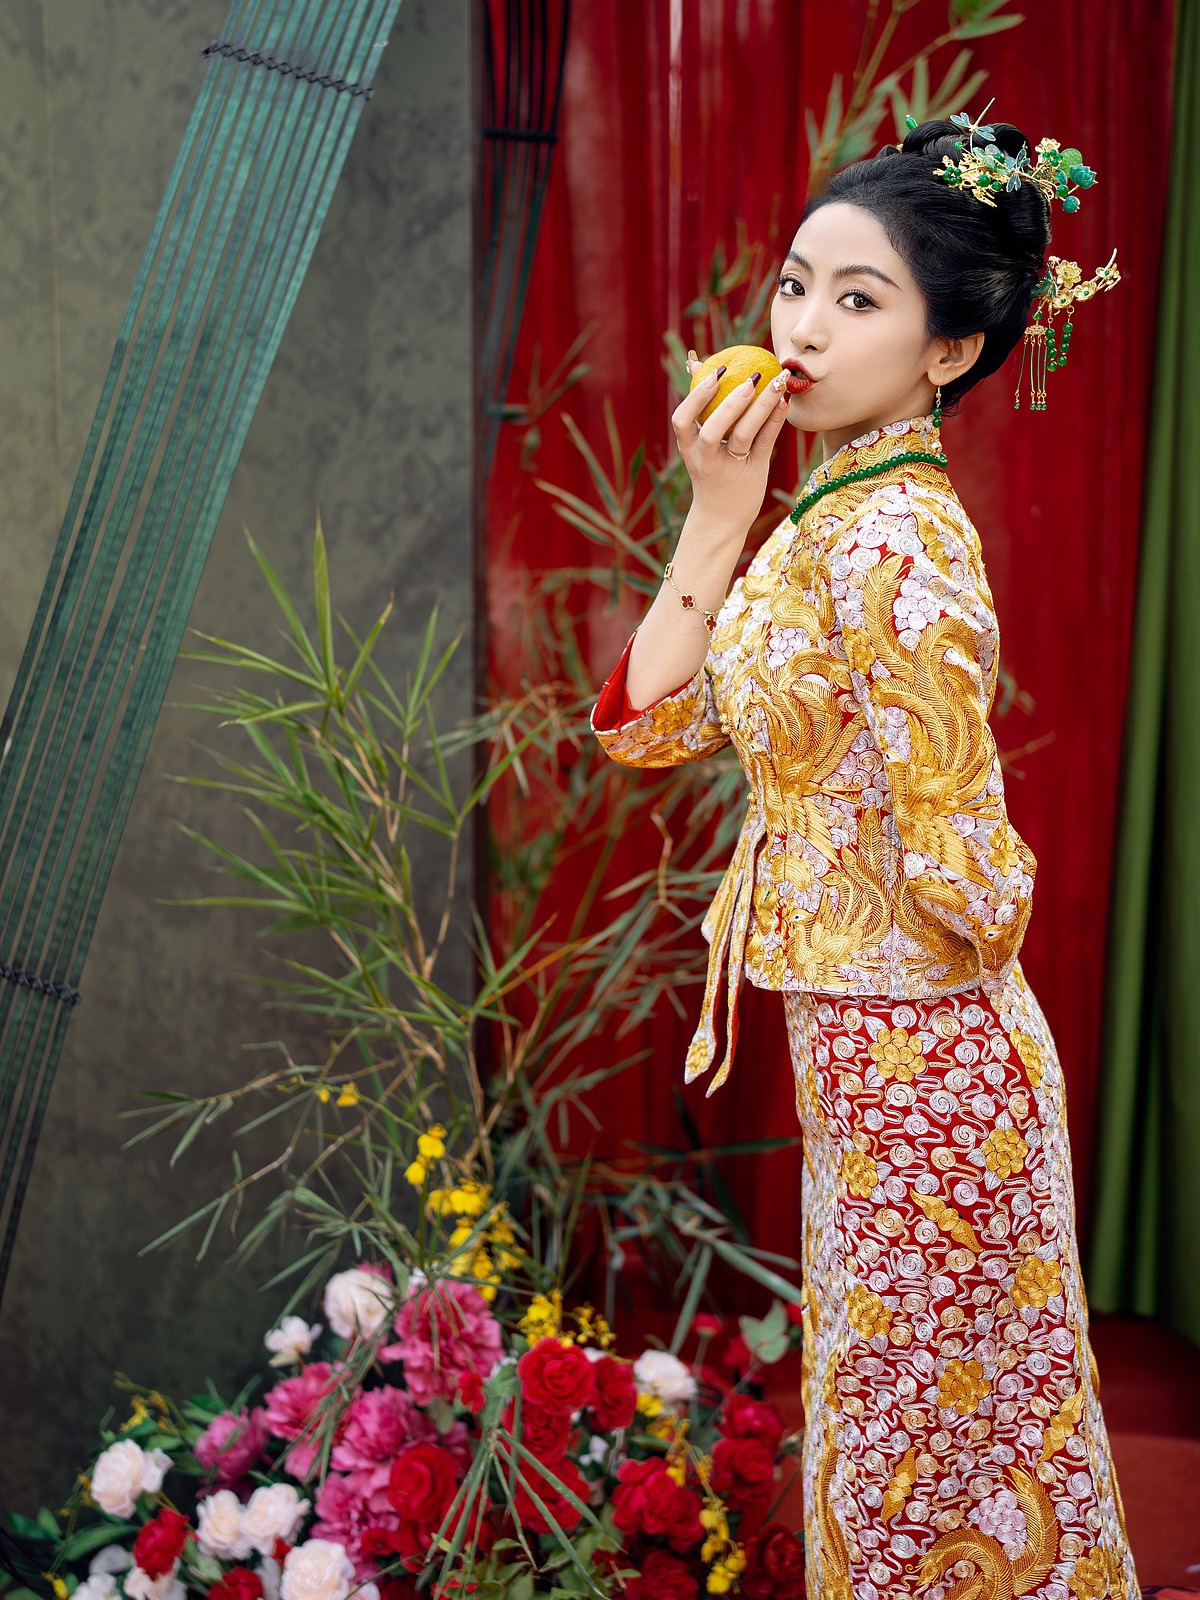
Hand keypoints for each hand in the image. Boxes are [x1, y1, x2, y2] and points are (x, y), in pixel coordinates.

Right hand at [672, 349, 790, 540]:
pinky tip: (784, 401)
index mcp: (688, 449)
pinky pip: (765, 444)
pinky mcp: (753, 474)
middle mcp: (706, 460)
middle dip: (730, 402)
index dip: (696, 395)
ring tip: (776, 382)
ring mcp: (730, 469)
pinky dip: (775, 421)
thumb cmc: (710, 470)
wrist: (720, 518)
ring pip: (742, 436)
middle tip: (750, 377)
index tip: (715, 372)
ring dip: (760, 407)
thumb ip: (699, 404)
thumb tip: (694, 361)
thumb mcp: (697, 443)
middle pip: (712, 430)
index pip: (682, 420)